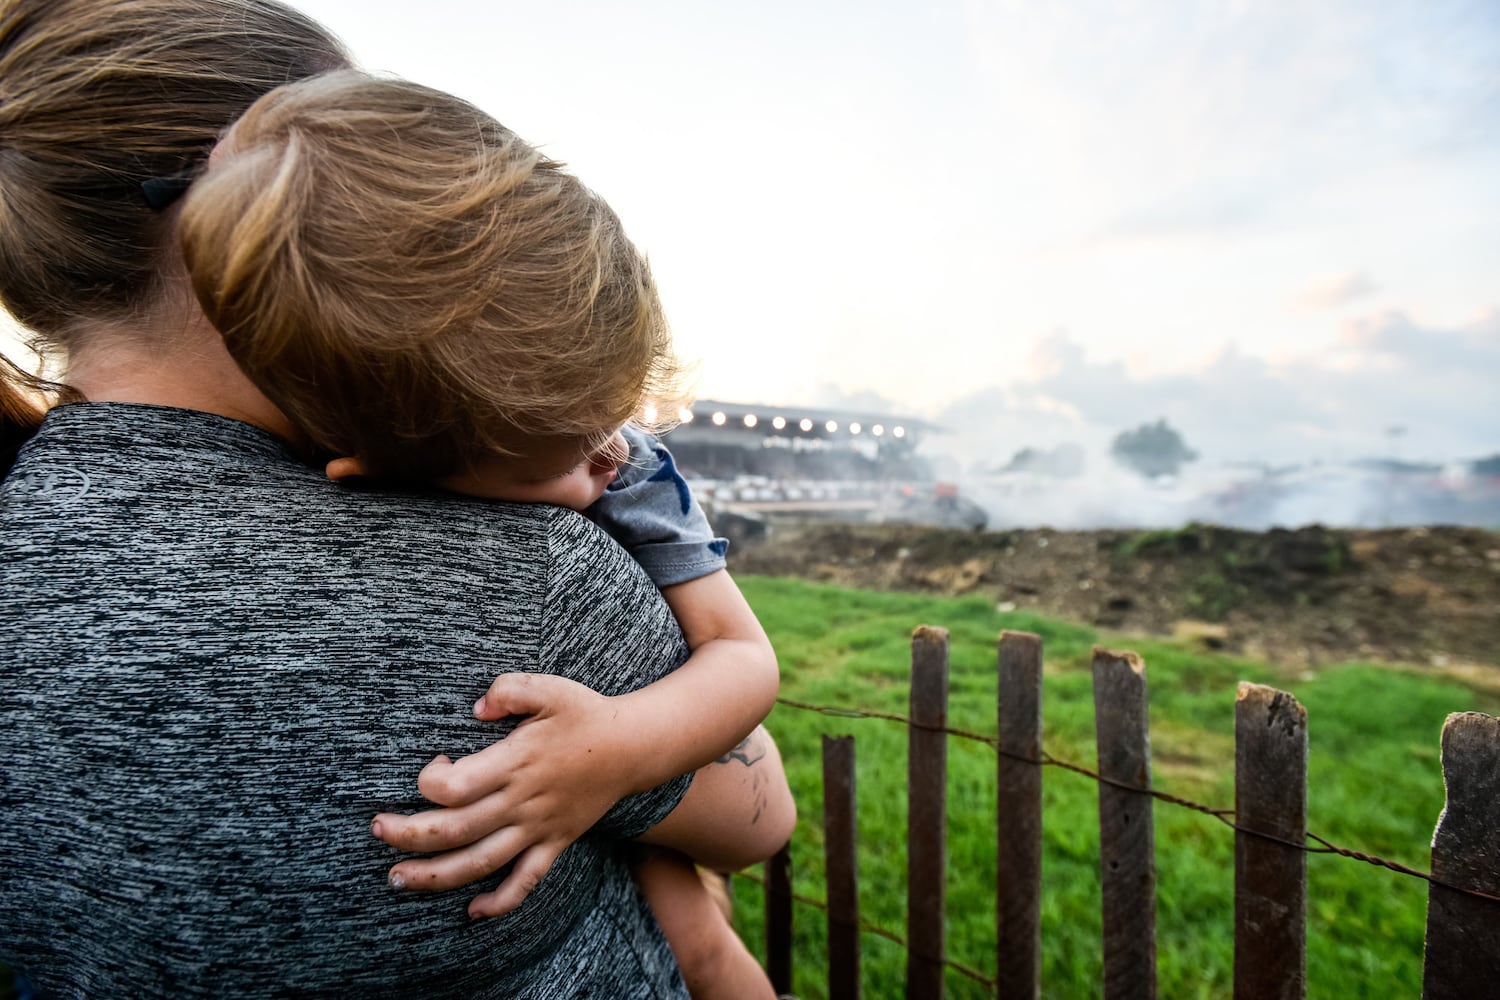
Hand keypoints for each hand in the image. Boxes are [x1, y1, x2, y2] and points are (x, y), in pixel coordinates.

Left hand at [371, 673, 636, 917]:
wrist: (633, 747)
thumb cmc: (584, 714)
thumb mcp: (549, 687)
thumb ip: (509, 690)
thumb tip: (476, 708)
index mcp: (516, 763)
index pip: (456, 787)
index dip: (430, 781)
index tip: (432, 765)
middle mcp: (522, 802)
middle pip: (455, 831)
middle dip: (408, 834)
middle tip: (377, 828)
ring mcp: (538, 828)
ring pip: (480, 863)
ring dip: (434, 876)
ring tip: (397, 879)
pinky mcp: (554, 843)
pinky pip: (526, 882)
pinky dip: (499, 902)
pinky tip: (472, 911)